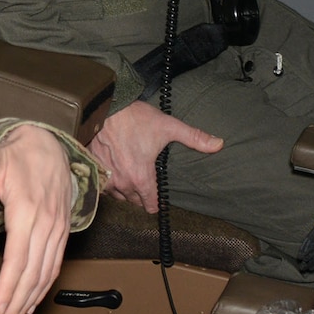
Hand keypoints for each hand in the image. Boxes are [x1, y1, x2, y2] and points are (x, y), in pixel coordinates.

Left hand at [0, 126, 74, 313]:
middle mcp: (46, 224)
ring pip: (45, 274)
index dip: (9, 284)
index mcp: (28, 209)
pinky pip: (54, 266)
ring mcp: (57, 230)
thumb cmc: (20, 155)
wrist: (51, 147)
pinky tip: (30, 304)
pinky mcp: (61, 233)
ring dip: (29, 302)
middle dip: (16, 303)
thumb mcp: (1, 153)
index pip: (18, 255)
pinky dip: (43, 288)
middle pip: (32, 272)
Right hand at [86, 100, 222, 212]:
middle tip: (146, 181)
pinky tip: (115, 171)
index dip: (156, 202)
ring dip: (124, 189)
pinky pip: (103, 186)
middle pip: (134, 201)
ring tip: (131, 176)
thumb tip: (219, 144)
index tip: (158, 196)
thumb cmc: (136, 118)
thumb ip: (194, 138)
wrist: (105, 107)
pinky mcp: (94, 169)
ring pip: (118, 195)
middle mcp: (122, 183)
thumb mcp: (168, 126)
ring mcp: (106, 177)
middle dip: (141, 194)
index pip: (150, 206)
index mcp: (141, 178)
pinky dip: (109, 182)